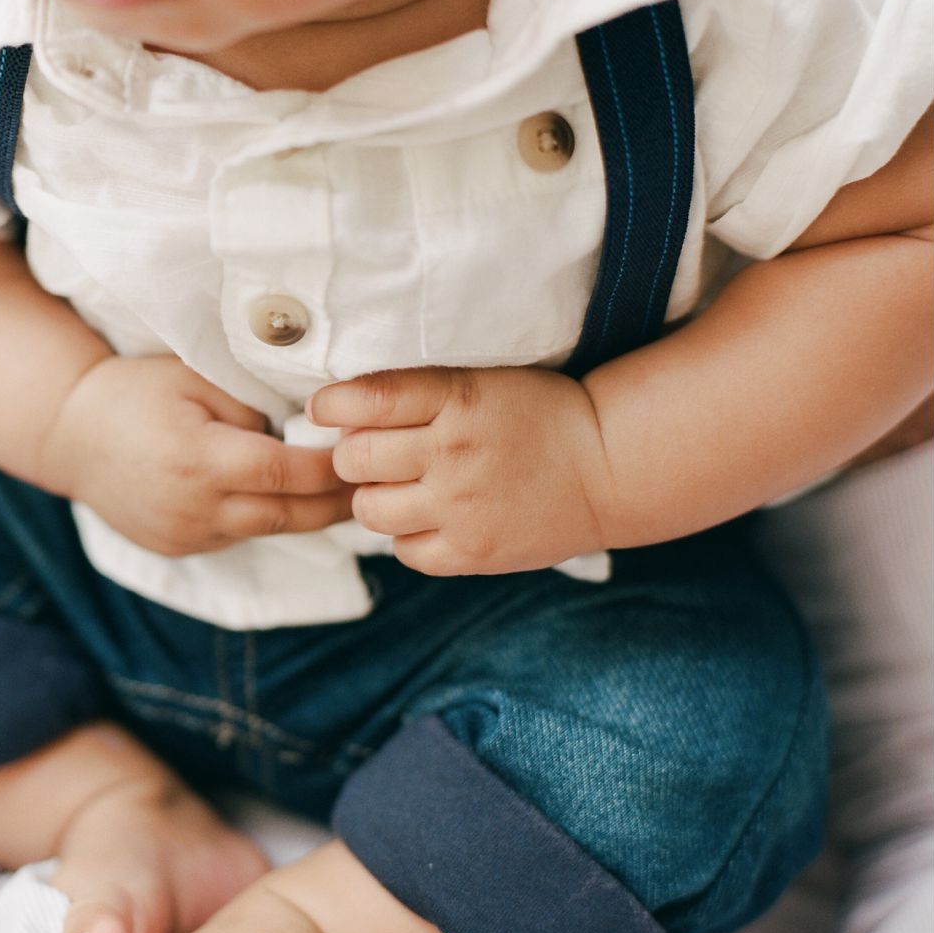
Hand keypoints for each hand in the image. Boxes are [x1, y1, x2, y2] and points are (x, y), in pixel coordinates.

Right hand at [41, 355, 354, 556]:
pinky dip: (267, 518)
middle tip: (380, 479)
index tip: (368, 449)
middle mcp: (195, 509)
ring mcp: (186, 536)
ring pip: (271, 530)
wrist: (69, 433)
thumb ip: (254, 403)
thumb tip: (311, 427)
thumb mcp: (194, 376)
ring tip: (348, 490)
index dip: (337, 468)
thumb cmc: (134, 391)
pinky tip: (289, 499)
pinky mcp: (180, 548)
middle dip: (340, 500)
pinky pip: (239, 535)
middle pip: (293, 515)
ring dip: (311, 514)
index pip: (291, 474)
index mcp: (200, 461)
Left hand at [310, 366, 614, 575]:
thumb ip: (419, 392)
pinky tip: (428, 518)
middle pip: (355, 459)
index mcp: (458, 398)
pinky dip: (406, 536)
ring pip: (369, 509)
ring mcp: (462, 506)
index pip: (369, 400)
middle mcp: (454, 452)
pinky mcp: (472, 551)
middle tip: (370, 454)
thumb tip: (342, 411)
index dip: (332, 406)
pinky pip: (404, 550)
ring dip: (372, 498)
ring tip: (399, 488)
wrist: (609, 468)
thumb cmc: (538, 416)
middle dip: (352, 455)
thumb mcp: (483, 381)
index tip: (324, 409)